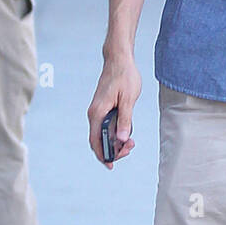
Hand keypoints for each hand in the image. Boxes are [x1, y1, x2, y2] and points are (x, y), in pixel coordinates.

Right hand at [87, 52, 140, 167]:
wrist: (118, 59)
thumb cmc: (124, 76)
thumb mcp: (128, 99)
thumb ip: (125, 120)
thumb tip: (122, 139)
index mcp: (97, 113)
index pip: (96, 141)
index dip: (102, 155)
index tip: (112, 165)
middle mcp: (94, 113)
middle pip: (98, 140)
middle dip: (113, 150)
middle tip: (130, 148)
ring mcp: (97, 111)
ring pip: (103, 134)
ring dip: (115, 142)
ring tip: (131, 142)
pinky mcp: (102, 108)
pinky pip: (106, 126)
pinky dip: (115, 133)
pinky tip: (127, 132)